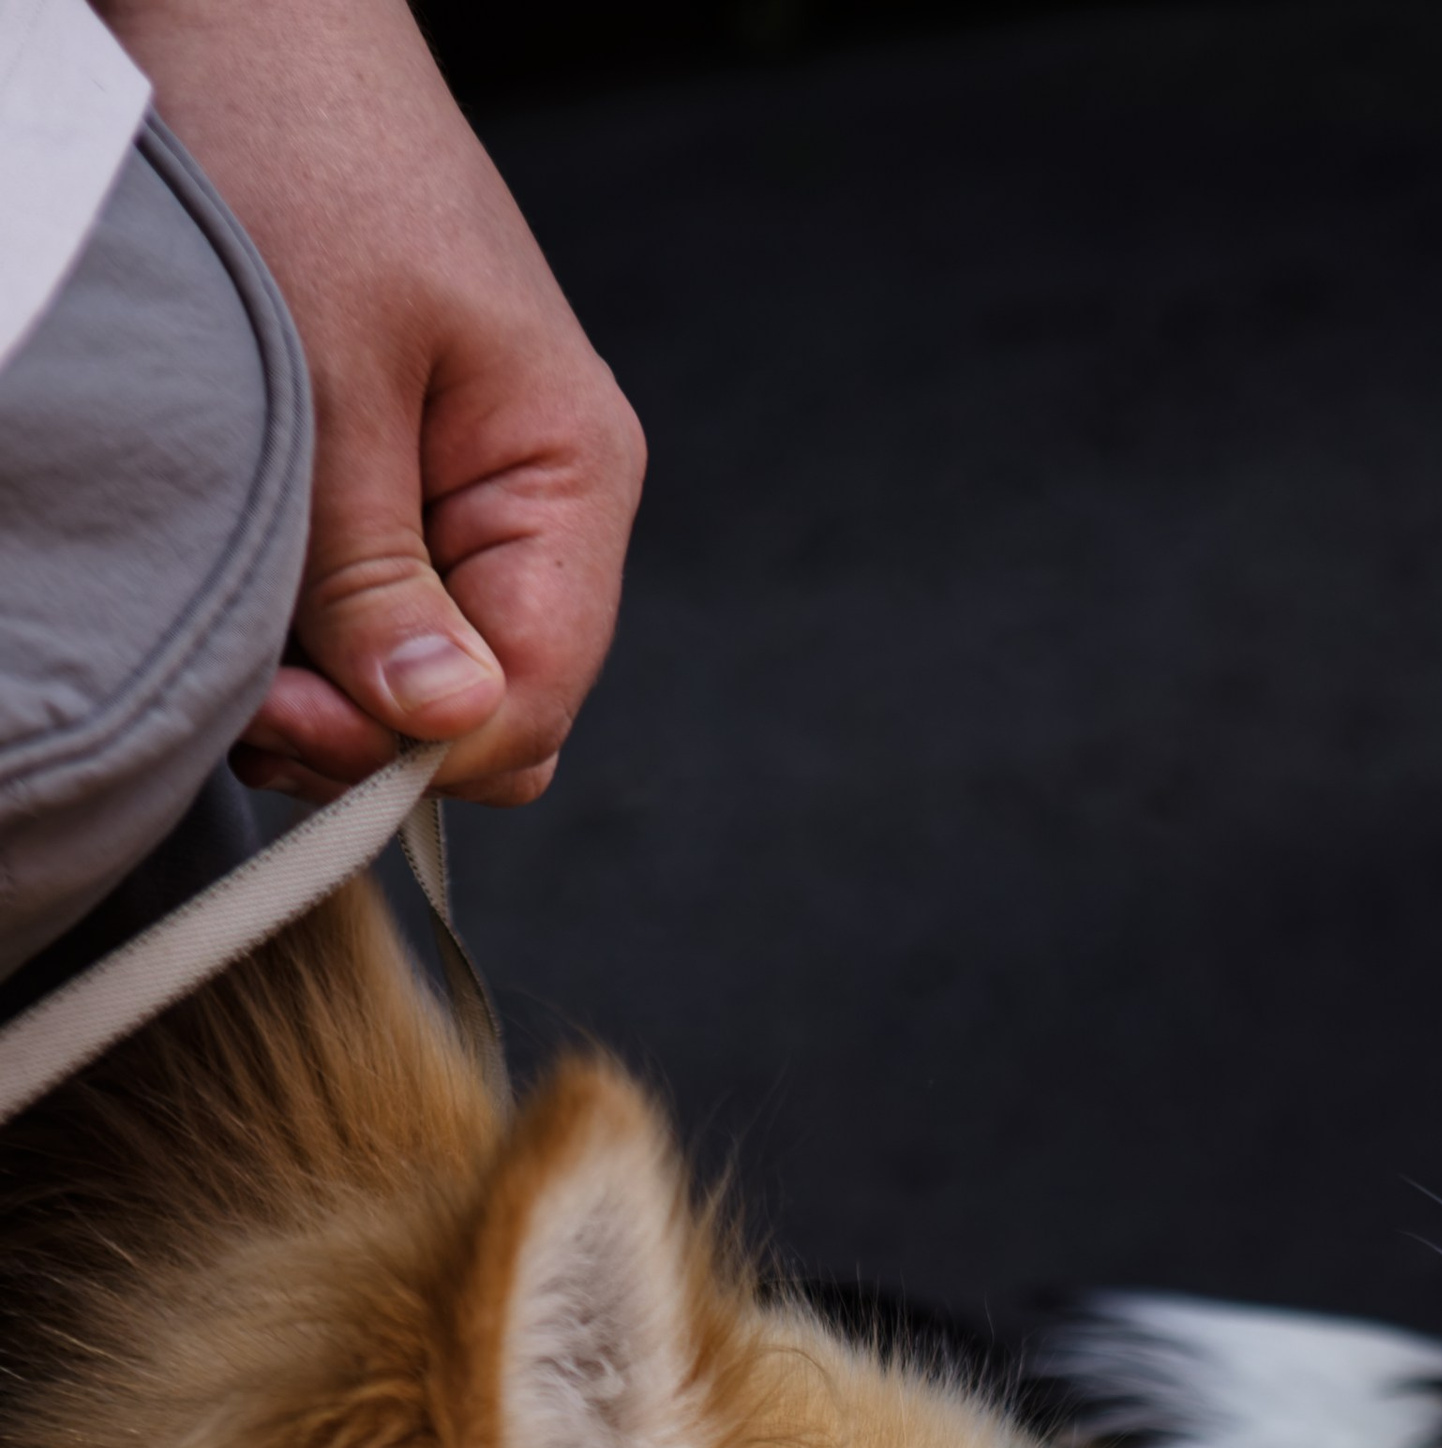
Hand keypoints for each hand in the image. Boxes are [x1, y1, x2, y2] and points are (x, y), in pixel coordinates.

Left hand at [100, 0, 643, 802]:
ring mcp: (470, 510)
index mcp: (570, 481)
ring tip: (236, 631)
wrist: (258, 22)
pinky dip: (307, 641)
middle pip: (487, 712)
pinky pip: (376, 624)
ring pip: (422, 684)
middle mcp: (541, 513)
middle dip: (369, 729)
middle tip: (248, 686)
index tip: (290, 716)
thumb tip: (439, 727)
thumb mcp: (331, 381)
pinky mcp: (401, 498)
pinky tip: (249, 599)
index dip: (418, 746)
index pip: (533, 701)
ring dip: (325, 689)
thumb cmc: (306, 152)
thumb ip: (378, 570)